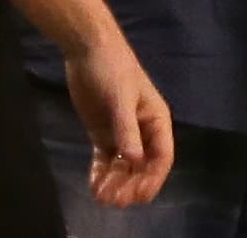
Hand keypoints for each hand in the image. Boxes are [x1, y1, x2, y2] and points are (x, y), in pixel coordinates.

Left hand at [65, 36, 174, 208]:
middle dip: (130, 184)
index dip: (152, 179)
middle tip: (114, 200)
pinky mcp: (102, 131)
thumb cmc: (111, 68)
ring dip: (114, 182)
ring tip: (102, 198)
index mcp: (156, 121)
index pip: (161, 157)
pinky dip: (100, 172)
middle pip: (141, 166)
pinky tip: (94, 186)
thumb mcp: (120, 97)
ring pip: (122, 165)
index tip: (139, 196)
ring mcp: (121, 132)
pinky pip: (105, 157)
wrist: (86, 47)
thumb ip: (126, 128)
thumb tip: (134, 160)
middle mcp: (142, 131)